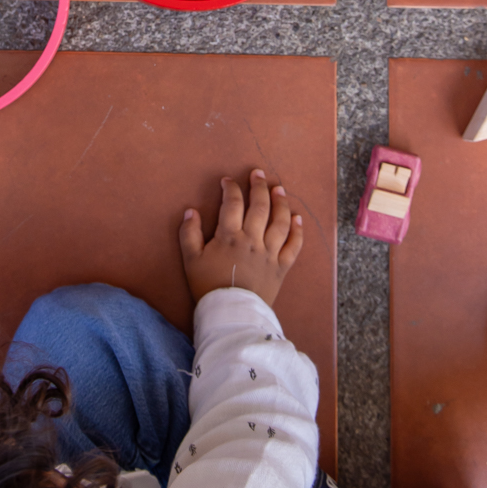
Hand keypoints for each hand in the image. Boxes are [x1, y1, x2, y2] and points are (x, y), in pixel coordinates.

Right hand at [179, 169, 302, 306]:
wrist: (230, 314)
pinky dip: (297, 231)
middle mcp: (252, 240)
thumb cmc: (208, 286)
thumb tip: (191, 211)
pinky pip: (293, 246)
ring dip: (280, 202)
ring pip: (279, 222)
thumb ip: (189, 234)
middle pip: (259, 207)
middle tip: (258, 173)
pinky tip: (297, 218)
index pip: (233, 203)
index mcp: (230, 236)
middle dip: (259, 186)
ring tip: (279, 189)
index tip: (228, 181)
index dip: (231, 188)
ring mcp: (269, 253)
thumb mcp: (191, 260)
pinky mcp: (281, 267)